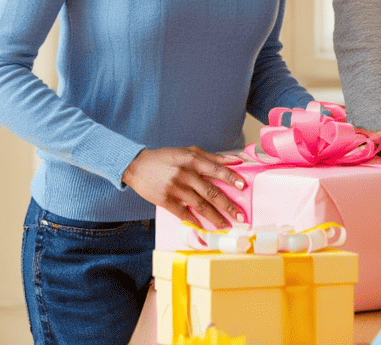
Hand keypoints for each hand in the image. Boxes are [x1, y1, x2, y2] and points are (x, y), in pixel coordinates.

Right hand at [121, 146, 246, 229]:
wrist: (137, 166)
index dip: (231, 177)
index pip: (216, 169)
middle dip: (228, 205)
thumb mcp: (188, 151)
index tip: (243, 186)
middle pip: (211, 192)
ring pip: (200, 206)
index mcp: (192, 160)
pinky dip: (194, 221)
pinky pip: (183, 213)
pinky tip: (204, 228)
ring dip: (215, 217)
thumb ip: (212, 157)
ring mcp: (175, 189)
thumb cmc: (166, 158)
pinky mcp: (165, 201)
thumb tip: (235, 161)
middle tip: (241, 215)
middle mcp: (185, 174)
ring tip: (226, 225)